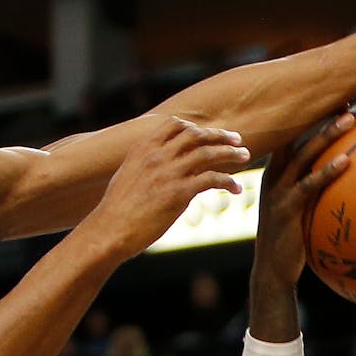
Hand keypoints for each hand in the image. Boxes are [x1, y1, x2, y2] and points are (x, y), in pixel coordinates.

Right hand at [83, 116, 249, 258]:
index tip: (209, 133)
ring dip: (231, 153)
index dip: (196, 127)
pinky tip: (236, 188)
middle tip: (237, 139)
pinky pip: (212, 179)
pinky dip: (228, 181)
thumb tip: (162, 166)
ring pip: (208, 152)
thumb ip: (146, 164)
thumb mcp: (127, 175)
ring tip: (246, 156)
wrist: (109, 230)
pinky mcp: (179, 193)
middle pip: (196, 134)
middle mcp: (157, 155)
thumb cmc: (116, 209)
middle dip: (220, 134)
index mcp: (143, 148)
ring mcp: (169, 173)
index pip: (175, 125)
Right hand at [252, 112, 355, 286]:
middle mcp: (274, 176)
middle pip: (299, 137)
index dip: (312, 116)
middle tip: (347, 100)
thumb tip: (344, 177)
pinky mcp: (287, 208)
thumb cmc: (291, 239)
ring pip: (305, 154)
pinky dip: (328, 171)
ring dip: (328, 135)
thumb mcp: (299, 209)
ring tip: (351, 119)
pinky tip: (347, 161)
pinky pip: (310, 185)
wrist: (272, 270)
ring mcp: (279, 191)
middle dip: (321, 115)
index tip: (338, 100)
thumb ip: (314, 190)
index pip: (293, 136)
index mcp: (276, 172)